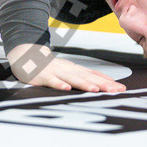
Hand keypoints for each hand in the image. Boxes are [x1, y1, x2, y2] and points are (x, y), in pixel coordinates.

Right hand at [7, 43, 124, 92]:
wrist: (25, 55)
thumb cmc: (49, 66)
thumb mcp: (69, 69)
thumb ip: (87, 76)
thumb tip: (108, 81)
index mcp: (75, 69)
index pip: (94, 75)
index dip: (108, 82)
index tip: (122, 89)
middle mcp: (67, 69)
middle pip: (87, 77)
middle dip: (102, 84)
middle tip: (115, 91)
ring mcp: (55, 72)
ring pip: (71, 78)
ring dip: (83, 84)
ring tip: (95, 90)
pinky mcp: (42, 76)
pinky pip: (51, 81)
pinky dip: (58, 84)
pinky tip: (65, 88)